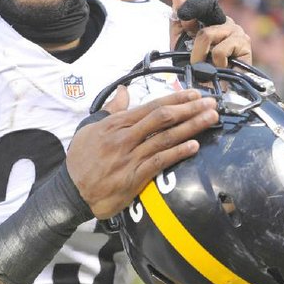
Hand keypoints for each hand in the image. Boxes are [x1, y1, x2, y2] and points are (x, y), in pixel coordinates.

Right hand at [66, 86, 217, 218]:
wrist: (71, 191)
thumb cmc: (81, 159)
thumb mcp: (90, 128)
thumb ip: (111, 110)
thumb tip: (123, 91)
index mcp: (116, 124)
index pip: (151, 106)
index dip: (175, 99)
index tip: (194, 94)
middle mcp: (125, 137)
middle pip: (163, 118)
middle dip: (190, 109)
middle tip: (211, 104)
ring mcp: (131, 157)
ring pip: (165, 138)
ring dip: (191, 127)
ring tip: (210, 119)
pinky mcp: (135, 177)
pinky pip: (160, 162)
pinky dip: (178, 152)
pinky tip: (194, 146)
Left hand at [170, 0, 252, 66]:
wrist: (213, 90)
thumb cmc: (200, 67)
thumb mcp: (181, 44)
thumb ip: (178, 21)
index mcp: (212, 19)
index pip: (199, 5)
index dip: (188, 10)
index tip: (181, 9)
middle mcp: (226, 22)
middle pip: (200, 24)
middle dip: (193, 48)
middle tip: (195, 63)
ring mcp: (237, 31)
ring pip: (207, 35)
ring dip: (200, 57)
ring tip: (207, 69)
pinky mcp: (244, 44)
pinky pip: (219, 51)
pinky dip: (215, 64)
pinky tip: (222, 69)